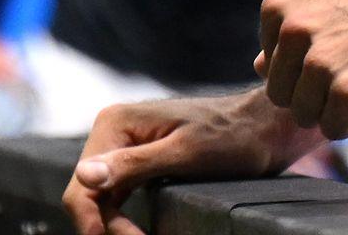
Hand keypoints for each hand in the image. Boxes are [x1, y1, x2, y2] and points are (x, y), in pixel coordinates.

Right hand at [61, 89, 321, 234]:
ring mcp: (125, 145)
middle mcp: (113, 131)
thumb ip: (133, 164)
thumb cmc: (232, 137)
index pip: (83, 186)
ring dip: (115, 227)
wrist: (264, 128)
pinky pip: (119, 197)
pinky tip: (141, 234)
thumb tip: (84, 175)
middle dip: (107, 229)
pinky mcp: (140, 160)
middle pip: (87, 195)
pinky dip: (125, 220)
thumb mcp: (184, 154)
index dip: (96, 225)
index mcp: (115, 123)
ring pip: (101, 200)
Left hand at [254, 0, 347, 138]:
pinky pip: (333, 129)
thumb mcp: (328, 3)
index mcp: (281, 4)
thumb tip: (256, 65)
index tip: (337, 50)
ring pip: (305, 115)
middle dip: (314, 94)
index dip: (302, 70)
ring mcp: (320, 59)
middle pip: (281, 96)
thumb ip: (291, 36)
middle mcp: (294, 28)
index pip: (268, 67)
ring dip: (335, 108)